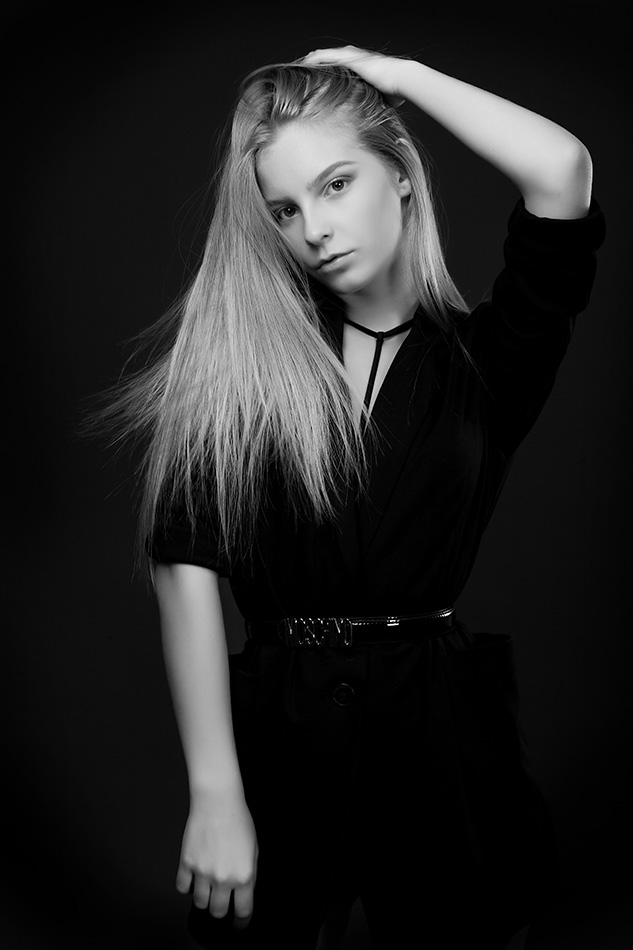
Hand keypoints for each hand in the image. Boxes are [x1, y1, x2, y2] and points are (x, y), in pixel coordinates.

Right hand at [176, 787, 257, 927]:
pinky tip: (192, 878)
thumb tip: (243, 890)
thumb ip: (248, 873)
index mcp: (244, 876)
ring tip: (207, 888)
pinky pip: (182, 887)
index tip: (239, 924)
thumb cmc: (238, 821)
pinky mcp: (186, 863)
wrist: (218, 802)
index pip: (243, 912)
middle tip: (221, 903)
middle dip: (220, 910)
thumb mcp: (254, 849)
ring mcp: (202, 872)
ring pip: (199, 903)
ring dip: (204, 898)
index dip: (241, 922)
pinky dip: (186, 886)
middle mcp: (223, 878)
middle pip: (218, 912)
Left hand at [301, 45, 408, 102]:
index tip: (320, 76)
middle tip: (307, 68)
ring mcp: (352, 56)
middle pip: (332, 57)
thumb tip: (374, 118)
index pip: (342, 64)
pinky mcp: (349, 58)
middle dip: (319, 62)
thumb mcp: (380, 97)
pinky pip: (327, 56)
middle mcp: (356, 58)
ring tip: (303, 63)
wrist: (400, 79)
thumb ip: (373, 103)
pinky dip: (316, 58)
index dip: (330, 69)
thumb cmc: (395, 90)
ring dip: (315, 58)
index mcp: (362, 66)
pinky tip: (307, 61)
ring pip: (327, 54)